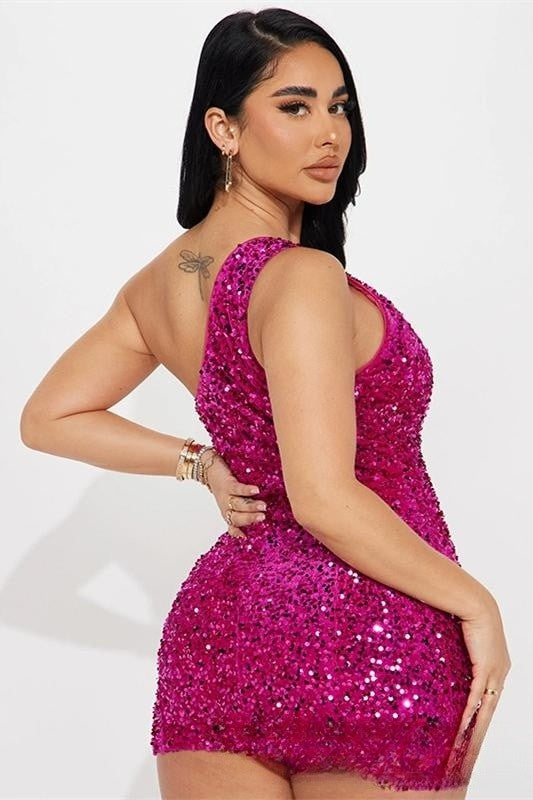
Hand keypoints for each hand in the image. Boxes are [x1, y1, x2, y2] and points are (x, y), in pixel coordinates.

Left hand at [201, 450, 266, 538]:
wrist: (207, 468)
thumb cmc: (225, 485)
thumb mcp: (232, 498)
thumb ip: (245, 507)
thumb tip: (260, 516)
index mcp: (227, 512)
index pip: (233, 526)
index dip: (238, 532)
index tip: (248, 537)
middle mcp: (226, 506)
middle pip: (237, 518)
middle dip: (250, 519)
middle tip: (263, 517)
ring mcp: (226, 496)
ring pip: (238, 504)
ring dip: (251, 506)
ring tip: (263, 506)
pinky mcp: (227, 484)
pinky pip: (237, 488)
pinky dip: (247, 490)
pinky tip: (256, 490)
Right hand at [456, 595, 510, 739]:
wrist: (476, 604)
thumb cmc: (469, 616)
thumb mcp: (465, 641)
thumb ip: (460, 655)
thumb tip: (445, 658)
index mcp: (498, 667)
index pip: (489, 699)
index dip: (482, 717)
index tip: (473, 732)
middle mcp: (500, 673)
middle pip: (490, 711)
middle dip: (480, 732)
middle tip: (471, 750)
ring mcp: (494, 673)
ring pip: (486, 709)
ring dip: (476, 730)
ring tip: (468, 748)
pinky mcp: (484, 669)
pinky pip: (476, 697)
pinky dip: (469, 713)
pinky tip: (463, 727)